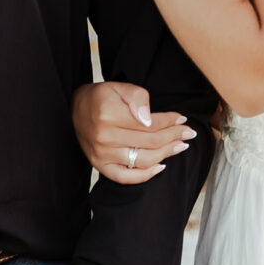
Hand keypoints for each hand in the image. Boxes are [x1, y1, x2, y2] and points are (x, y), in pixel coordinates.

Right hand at [72, 81, 194, 183]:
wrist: (75, 108)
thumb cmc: (101, 97)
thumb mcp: (120, 87)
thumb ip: (138, 98)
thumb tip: (149, 119)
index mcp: (110, 115)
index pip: (151, 124)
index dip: (171, 121)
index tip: (182, 119)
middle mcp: (105, 137)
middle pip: (151, 142)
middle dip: (174, 137)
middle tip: (188, 133)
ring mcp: (102, 154)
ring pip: (143, 160)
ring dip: (166, 154)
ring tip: (179, 146)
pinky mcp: (99, 165)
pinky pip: (125, 177)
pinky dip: (145, 176)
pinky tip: (160, 167)